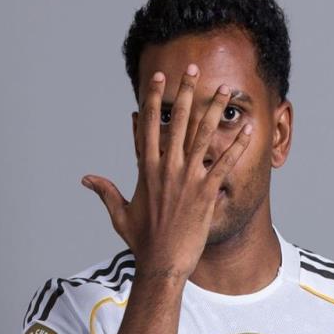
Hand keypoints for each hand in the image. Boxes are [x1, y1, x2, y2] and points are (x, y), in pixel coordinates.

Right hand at [81, 64, 252, 280]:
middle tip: (193, 69)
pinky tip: (247, 129)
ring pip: (203, 135)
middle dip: (185, 92)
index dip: (153, 100)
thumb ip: (105, 191)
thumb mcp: (119, 214)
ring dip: (214, 110)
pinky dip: (237, 145)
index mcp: (146, 169)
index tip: (157, 79)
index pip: (148, 126)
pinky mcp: (207, 192)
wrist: (162, 264)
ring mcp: (188, 178)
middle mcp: (167, 168)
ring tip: (224, 89)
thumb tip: (86, 178)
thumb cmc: (142, 241)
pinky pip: (225, 163)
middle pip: (176, 121)